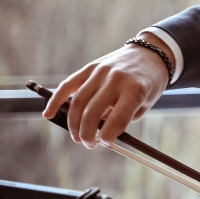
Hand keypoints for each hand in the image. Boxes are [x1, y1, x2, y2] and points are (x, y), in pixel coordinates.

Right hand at [43, 32, 171, 147]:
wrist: (150, 53)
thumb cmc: (149, 83)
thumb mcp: (144, 103)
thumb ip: (123, 118)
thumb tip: (99, 133)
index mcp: (134, 90)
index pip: (117, 119)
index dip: (108, 137)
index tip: (105, 143)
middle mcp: (115, 79)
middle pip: (92, 112)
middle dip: (87, 134)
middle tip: (89, 144)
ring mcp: (100, 72)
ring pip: (78, 102)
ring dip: (74, 124)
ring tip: (78, 137)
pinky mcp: (90, 67)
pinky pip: (68, 85)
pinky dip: (56, 101)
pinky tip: (49, 115)